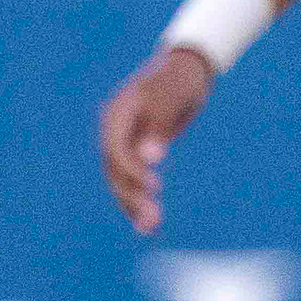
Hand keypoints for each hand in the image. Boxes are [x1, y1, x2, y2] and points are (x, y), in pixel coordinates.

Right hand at [98, 45, 214, 234]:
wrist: (185, 72)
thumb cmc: (179, 80)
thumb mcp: (172, 97)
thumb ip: (160, 125)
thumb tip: (151, 158)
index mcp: (118, 114)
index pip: (117, 149)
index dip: (132, 170)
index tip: (155, 187)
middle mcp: (114, 131)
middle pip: (116, 170)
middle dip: (132, 196)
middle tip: (153, 220)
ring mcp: (122, 143)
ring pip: (121, 180)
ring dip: (134, 205)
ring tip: (151, 228)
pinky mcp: (134, 154)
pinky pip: (131, 180)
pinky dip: (139, 200)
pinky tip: (148, 224)